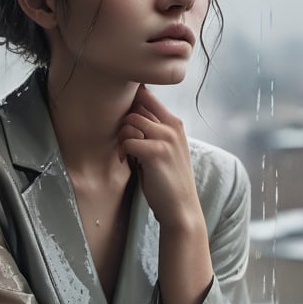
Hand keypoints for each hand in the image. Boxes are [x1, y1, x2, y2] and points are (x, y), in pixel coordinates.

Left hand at [117, 85, 199, 229]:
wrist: (181, 207)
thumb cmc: (169, 180)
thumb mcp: (166, 148)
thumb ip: (153, 131)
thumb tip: (129, 116)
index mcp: (175, 123)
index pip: (148, 96)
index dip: (131, 102)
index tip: (125, 120)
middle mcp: (172, 126)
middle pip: (136, 107)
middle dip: (123, 123)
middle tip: (123, 142)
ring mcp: (166, 138)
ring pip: (130, 122)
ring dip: (122, 137)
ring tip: (124, 152)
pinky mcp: (156, 153)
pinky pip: (128, 141)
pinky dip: (122, 151)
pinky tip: (125, 161)